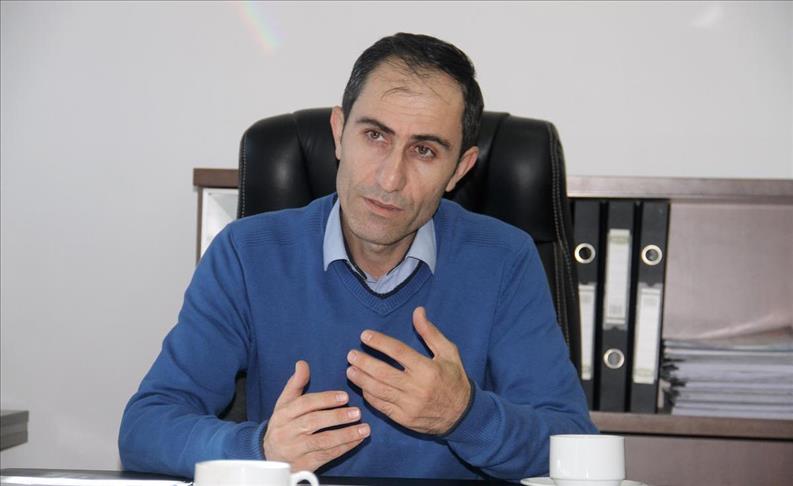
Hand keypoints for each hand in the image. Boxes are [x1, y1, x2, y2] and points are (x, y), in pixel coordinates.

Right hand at [262, 360, 369, 470]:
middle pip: (312, 422)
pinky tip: (357, 441)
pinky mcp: (303, 464)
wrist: (269, 456)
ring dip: (345, 435)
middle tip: (357, 412)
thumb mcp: (284, 403)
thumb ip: (295, 384)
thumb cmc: (282, 425)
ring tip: (364, 429)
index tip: (344, 397)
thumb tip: (302, 364)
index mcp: (283, 414)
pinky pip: (326, 456)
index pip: (304, 404)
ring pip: (321, 442)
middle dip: (336, 417)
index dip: (325, 399)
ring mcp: (295, 449)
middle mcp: (287, 431)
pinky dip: (343, 448)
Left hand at [346, 307, 471, 435]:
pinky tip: (362, 386)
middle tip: (351, 354)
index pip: (398, 351)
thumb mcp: (448, 353)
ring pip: (378, 390)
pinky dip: (369, 395)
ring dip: (361, 379)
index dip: (379, 342)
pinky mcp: (403, 419)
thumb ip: (430, 333)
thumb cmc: (454, 379)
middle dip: (364, 362)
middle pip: (383, 372)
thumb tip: (417, 311)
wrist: (462, 415)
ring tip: (350, 369)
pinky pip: (381, 406)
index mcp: (428, 369)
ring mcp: (409, 405)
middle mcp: (417, 387)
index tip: (365, 335)